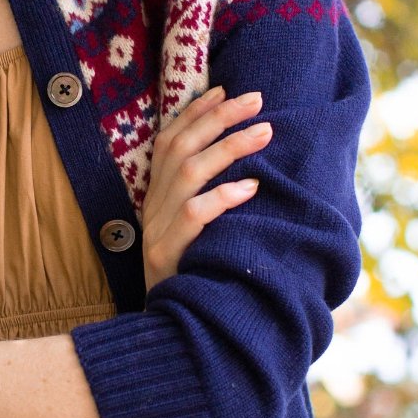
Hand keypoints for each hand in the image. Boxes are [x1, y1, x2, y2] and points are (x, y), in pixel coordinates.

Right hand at [142, 86, 271, 293]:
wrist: (167, 328)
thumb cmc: (192, 275)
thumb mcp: (192, 233)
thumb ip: (202, 199)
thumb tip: (248, 167)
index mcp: (156, 197)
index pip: (168, 142)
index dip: (193, 113)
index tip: (224, 89)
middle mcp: (152, 207)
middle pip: (180, 148)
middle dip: (218, 118)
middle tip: (257, 100)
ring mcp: (156, 230)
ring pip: (188, 173)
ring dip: (228, 147)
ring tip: (265, 132)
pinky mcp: (166, 254)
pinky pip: (194, 216)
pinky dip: (222, 197)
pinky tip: (251, 187)